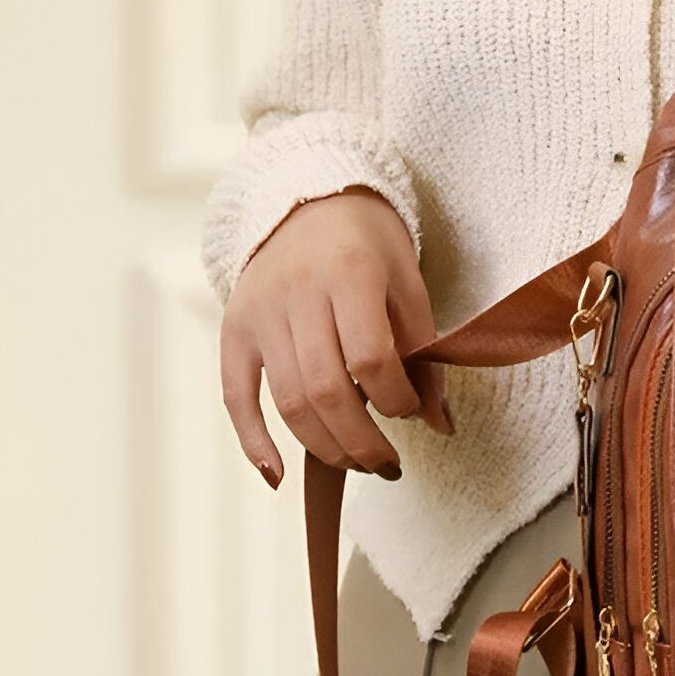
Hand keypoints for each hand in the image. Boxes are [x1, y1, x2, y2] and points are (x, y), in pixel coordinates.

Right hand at [220, 188, 450, 488]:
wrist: (309, 200)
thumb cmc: (370, 245)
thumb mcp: (408, 284)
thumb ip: (424, 353)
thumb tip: (439, 424)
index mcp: (349, 273)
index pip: (370, 356)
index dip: (396, 398)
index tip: (412, 411)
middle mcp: (297, 293)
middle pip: (325, 389)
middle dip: (361, 442)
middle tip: (388, 466)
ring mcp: (259, 313)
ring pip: (287, 400)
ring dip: (324, 447)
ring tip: (357, 463)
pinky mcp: (234, 329)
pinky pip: (236, 394)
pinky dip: (253, 440)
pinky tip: (277, 475)